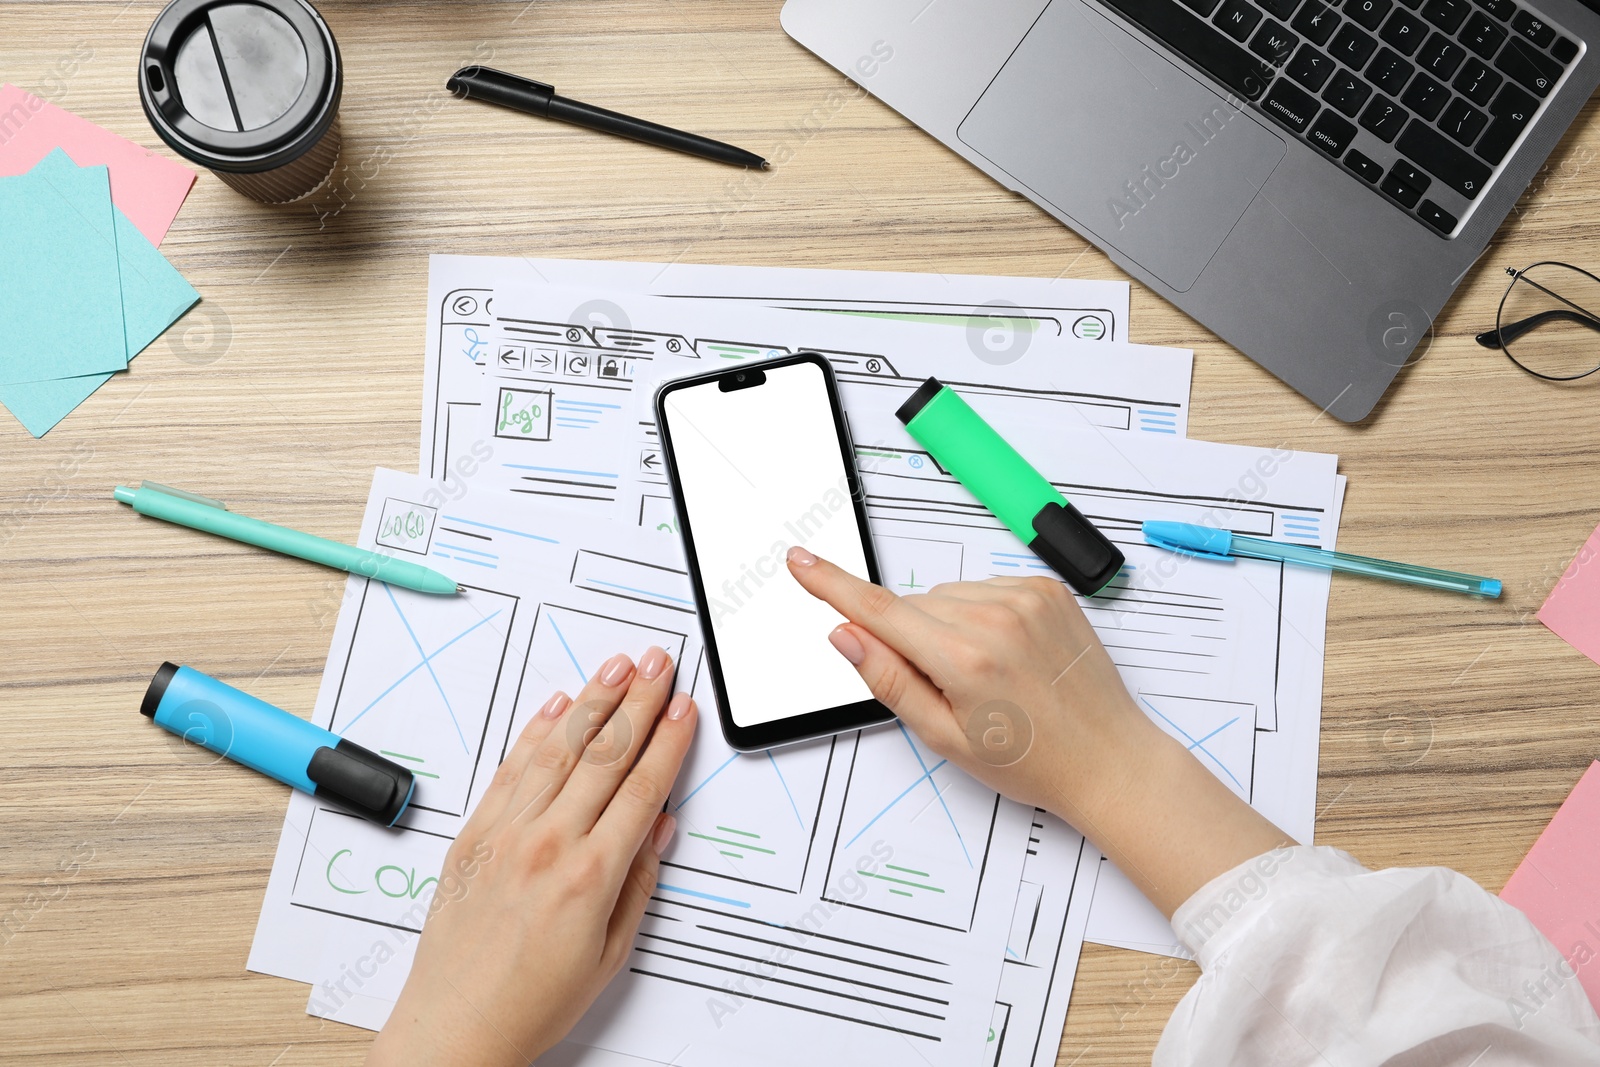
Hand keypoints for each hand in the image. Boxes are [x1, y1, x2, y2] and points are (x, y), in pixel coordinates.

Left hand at [367, 647, 697, 1066]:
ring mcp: (505, 833)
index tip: (684, 708)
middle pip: (605, 754)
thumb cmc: (530, 1003)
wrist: (455, 1027)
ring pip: (558, 747)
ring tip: (617, 666)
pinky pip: (510, 768)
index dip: (668, 741)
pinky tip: (557, 705)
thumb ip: (638, 883)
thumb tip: (657, 829)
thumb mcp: (609, 953)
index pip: (641, 787)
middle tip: (660, 663)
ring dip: (592, 700)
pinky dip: (535, 730)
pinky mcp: (473, 834)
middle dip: (638, 701)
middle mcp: (546, 844)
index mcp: (590, 875)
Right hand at [786, 548, 1289, 915]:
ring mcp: (1027, 598)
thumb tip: (846, 635)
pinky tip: (1006, 655)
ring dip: (947, 627)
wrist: (1108, 759)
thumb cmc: (1034, 760)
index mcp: (964, 658)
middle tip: (948, 689)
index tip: (801, 561)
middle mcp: (996, 618)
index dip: (830, 584)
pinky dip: (982, 616)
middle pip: (913, 606)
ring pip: (947, 596)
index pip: (876, 609)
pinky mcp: (1048, 590)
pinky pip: (985, 589)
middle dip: (911, 639)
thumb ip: (888, 680)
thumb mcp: (945, 737)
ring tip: (987, 677)